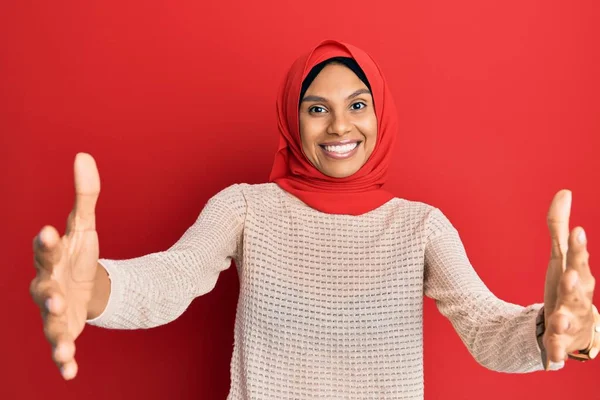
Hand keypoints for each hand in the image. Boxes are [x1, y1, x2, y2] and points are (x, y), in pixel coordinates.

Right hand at [29, 153, 100, 379]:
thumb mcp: (85, 225)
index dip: (47, 242)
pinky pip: (61, 346)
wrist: (81, 286)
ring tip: (64, 334)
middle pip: (42, 288)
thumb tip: (83, 155)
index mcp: (52, 257)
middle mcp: (47, 285)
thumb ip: (85, 194)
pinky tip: (70, 371)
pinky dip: (64, 358)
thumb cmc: (78, 253)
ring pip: (49, 321)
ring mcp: (53, 310)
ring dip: (55, 328)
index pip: (46, 248)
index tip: (50, 231)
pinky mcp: (64, 331)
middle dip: (47, 292)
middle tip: (56, 296)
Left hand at [543, 189, 597, 363]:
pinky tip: (552, 358)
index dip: (578, 247)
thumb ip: (558, 227)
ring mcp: (570, 322)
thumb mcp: (561, 256)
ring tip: (556, 318)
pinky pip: (558, 348)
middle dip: (574, 284)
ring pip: (567, 321)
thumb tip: (564, 191)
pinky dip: (556, 352)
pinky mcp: (561, 342)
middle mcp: (578, 299)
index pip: (578, 259)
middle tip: (570, 275)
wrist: (576, 327)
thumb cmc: (569, 286)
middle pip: (577, 291)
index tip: (576, 231)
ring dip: (562, 320)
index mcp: (578, 276)